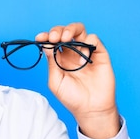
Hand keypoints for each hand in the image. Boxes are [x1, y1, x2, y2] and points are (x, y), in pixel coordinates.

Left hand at [36, 23, 119, 138]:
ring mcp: (86, 52)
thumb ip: (51, 63)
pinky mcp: (100, 54)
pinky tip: (83, 58)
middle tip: (54, 37)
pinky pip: (94, 39)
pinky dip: (87, 43)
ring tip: (65, 38)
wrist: (91, 109)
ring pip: (80, 30)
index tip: (40, 38)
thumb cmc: (72, 98)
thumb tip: (46, 45)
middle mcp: (73, 53)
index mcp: (60, 59)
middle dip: (57, 30)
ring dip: (71, 29)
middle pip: (65, 32)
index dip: (46, 37)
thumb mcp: (56, 82)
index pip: (52, 42)